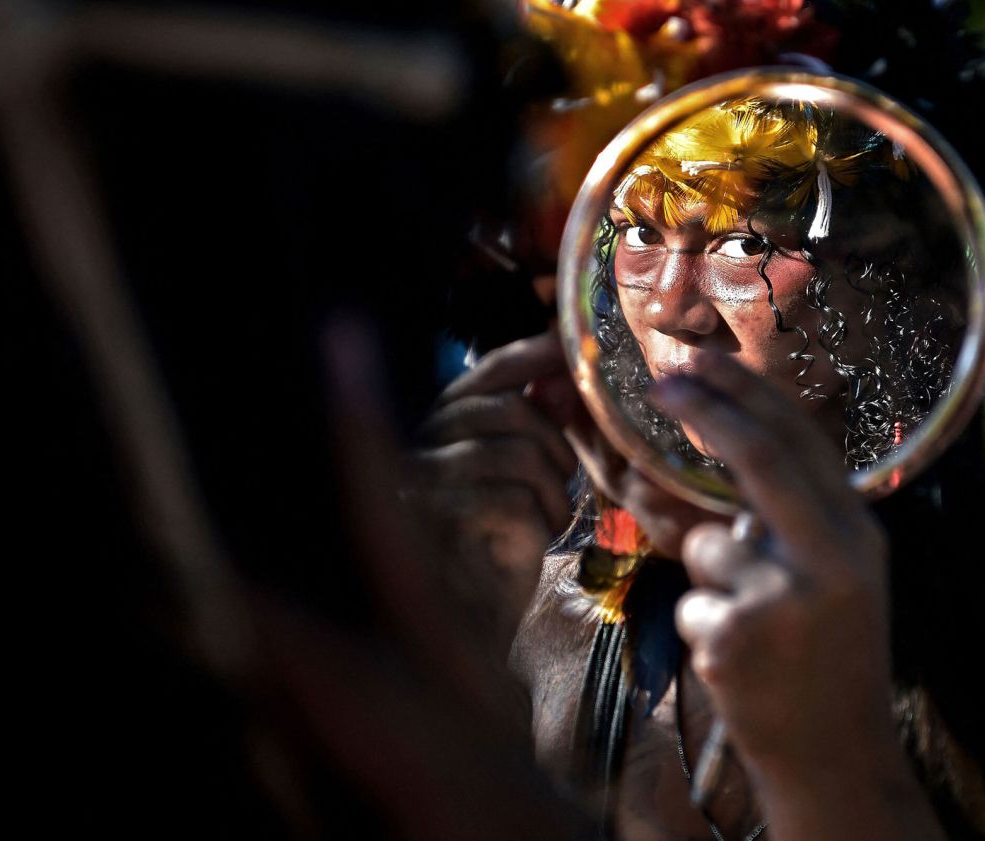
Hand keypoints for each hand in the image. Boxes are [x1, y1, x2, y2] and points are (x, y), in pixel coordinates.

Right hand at [415, 333, 581, 627]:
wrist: (473, 632)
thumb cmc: (497, 550)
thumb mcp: (517, 476)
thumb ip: (530, 424)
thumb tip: (560, 372)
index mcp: (432, 428)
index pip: (484, 374)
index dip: (533, 357)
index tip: (570, 351)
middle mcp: (414, 449)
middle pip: (505, 409)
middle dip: (555, 438)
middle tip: (567, 474)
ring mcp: (420, 487)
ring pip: (515, 453)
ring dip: (553, 485)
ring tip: (553, 514)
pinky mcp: (436, 528)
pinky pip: (513, 499)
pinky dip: (544, 517)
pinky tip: (540, 539)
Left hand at [654, 353, 909, 805]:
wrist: (838, 760)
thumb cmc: (829, 660)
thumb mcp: (836, 579)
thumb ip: (791, 523)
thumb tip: (719, 459)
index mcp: (858, 535)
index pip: (802, 442)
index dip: (748, 394)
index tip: (703, 359)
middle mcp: (832, 556)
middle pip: (760, 459)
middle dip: (708, 411)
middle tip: (662, 382)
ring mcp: (784, 596)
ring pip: (707, 545)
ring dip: (711, 579)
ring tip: (754, 630)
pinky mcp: (738, 636)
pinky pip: (691, 602)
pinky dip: (703, 627)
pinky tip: (741, 665)